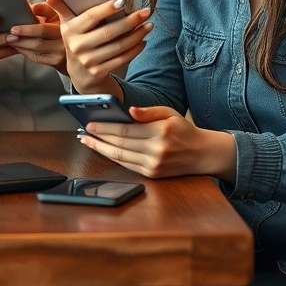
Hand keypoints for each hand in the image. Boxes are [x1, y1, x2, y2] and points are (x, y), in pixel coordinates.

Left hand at [6, 2, 65, 72]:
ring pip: (36, 48)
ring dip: (20, 44)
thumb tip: (29, 7)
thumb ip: (46, 8)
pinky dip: (24, 51)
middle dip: (22, 35)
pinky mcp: (57, 62)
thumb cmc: (66, 28)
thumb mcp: (60, 14)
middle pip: (39, 39)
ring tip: (9, 38)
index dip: (30, 28)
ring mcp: (62, 53)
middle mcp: (66, 40)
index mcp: (68, 25)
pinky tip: (17, 46)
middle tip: (9, 32)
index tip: (15, 27)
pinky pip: (37, 57)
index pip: (47, 26)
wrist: (81, 51)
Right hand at [47, 0, 152, 94]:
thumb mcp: (67, 25)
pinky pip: (122, 59)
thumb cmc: (77, 41)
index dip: (106, 9)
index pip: (90, 17)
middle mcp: (77, 46)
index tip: (122, 2)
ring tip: (148, 25)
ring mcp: (88, 61)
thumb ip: (60, 7)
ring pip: (118, 46)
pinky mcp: (99, 73)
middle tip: (146, 12)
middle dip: (130, 21)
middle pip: (109, 32)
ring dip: (137, 35)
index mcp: (69, 30)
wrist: (79, 74)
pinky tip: (142, 41)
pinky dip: (135, 49)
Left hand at [78, 105, 236, 180]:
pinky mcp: (152, 174)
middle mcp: (157, 150)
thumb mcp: (169, 113)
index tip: (90, 124)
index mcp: (161, 132)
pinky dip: (112, 158)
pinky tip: (103, 151)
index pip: (126, 130)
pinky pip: (127, 165)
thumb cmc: (183, 130)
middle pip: (120, 144)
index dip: (105, 127)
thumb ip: (148, 111)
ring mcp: (154, 164)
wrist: (201, 154)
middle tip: (84, 132)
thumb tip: (130, 110)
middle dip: (99, 138)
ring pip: (120, 156)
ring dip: (101, 149)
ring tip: (88, 142)